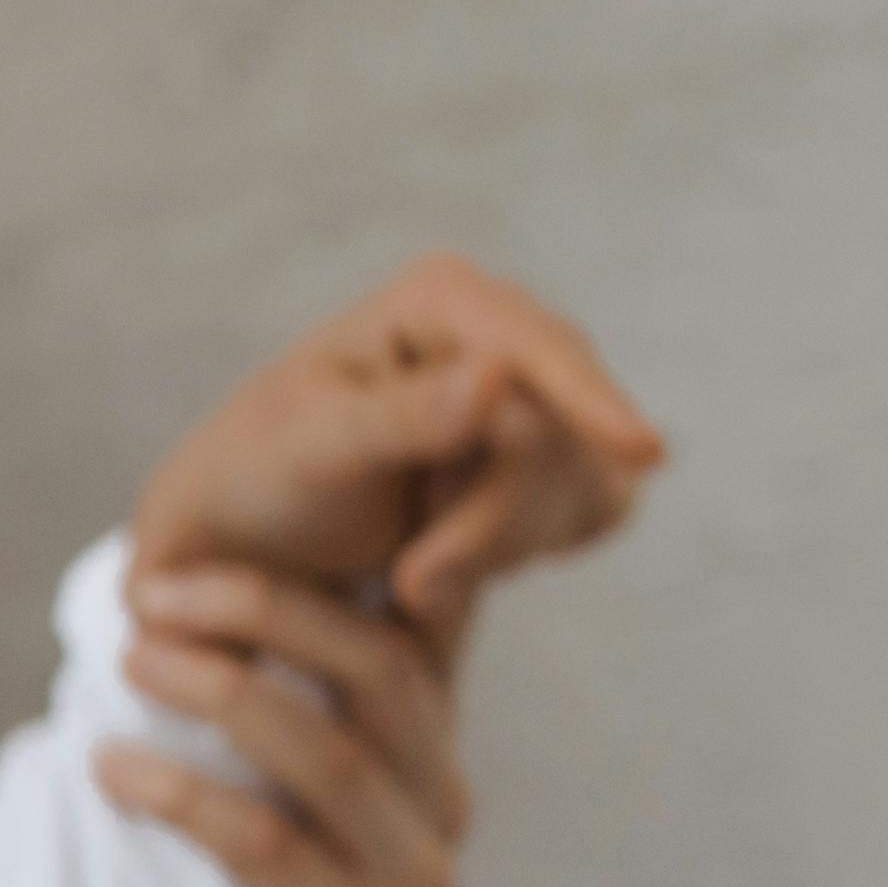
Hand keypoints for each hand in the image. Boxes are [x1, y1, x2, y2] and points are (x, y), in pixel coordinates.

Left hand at [87, 559, 467, 886]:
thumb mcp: (285, 798)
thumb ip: (278, 708)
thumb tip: (182, 592)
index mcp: (431, 752)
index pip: (410, 627)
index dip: (325, 569)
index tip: (210, 540)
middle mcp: (444, 805)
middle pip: (376, 672)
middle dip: (263, 613)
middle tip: (155, 587)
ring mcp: (413, 881)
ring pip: (325, 755)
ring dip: (218, 694)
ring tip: (127, 660)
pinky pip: (267, 848)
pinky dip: (183, 798)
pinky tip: (110, 771)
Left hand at [127, 252, 663, 640]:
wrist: (242, 540)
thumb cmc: (252, 480)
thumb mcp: (308, 449)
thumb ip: (398, 418)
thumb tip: (497, 377)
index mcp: (440, 300)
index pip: (539, 348)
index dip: (593, 400)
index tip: (644, 455)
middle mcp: (498, 333)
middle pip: (568, 424)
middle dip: (497, 518)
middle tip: (413, 586)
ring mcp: (530, 396)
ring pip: (586, 474)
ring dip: (504, 544)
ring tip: (410, 576)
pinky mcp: (544, 460)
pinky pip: (590, 508)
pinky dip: (528, 550)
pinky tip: (456, 561)